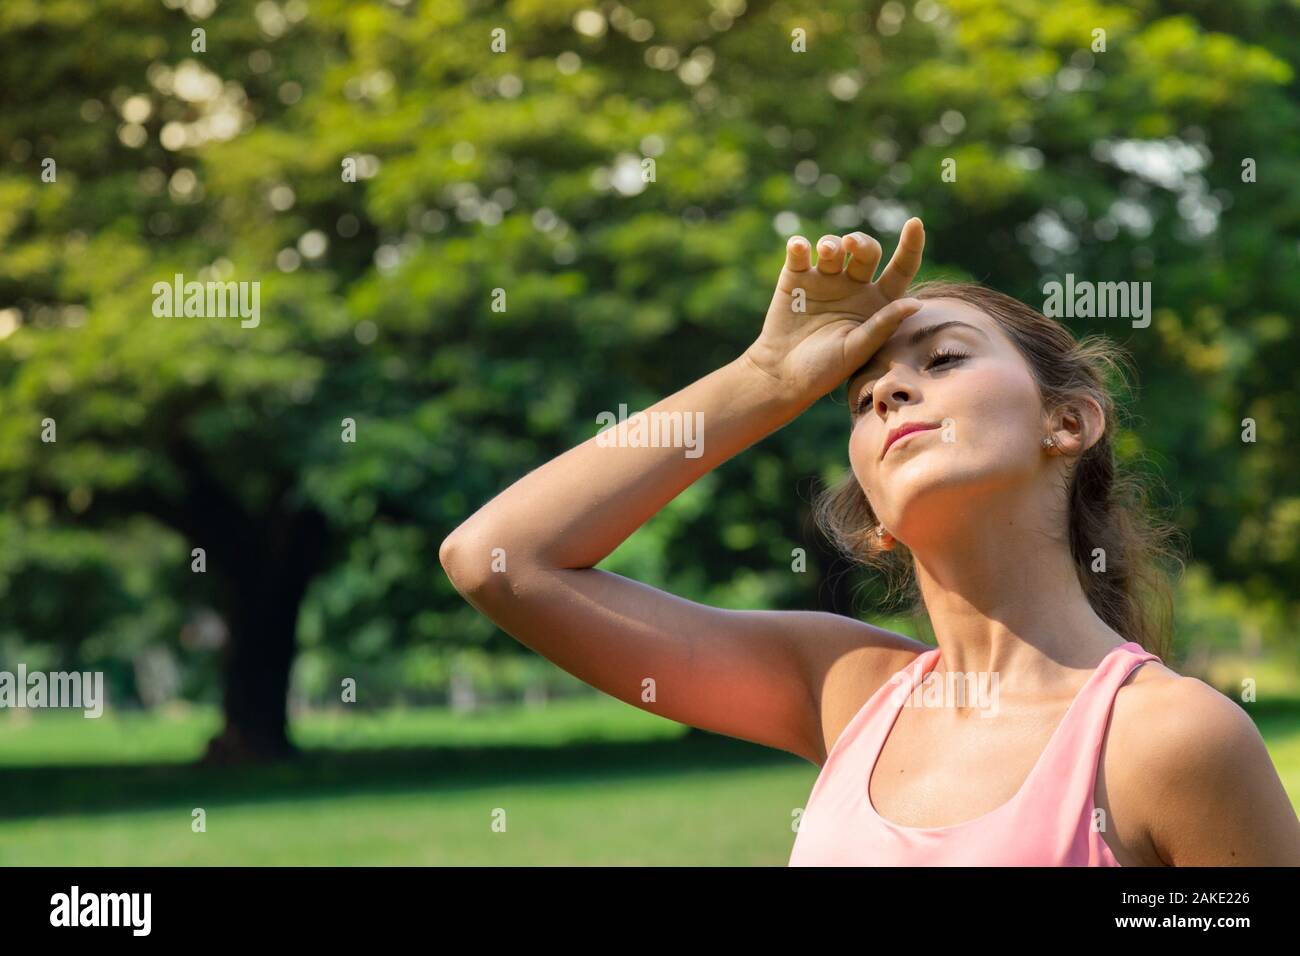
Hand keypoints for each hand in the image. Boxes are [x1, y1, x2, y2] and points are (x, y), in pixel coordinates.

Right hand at [742, 218, 925, 405]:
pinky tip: (799, 248)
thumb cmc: (825, 369)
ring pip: (834, 246)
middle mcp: (853, 286)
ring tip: (826, 251)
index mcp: (878, 302)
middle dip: (861, 242)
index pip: (901, 268)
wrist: (782, 376)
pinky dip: (799, 246)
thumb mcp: (857, 349)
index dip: (911, 245)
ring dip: (831, 243)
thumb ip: (883, 325)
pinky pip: (799, 253)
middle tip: (851, 245)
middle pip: (866, 251)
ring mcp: (824, 280)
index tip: (915, 223)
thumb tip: (917, 303)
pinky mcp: (795, 278)